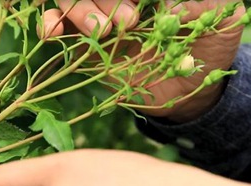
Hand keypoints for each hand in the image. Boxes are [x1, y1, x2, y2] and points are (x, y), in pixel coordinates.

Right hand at [40, 0, 244, 121]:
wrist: (188, 91)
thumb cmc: (207, 51)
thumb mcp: (221, 25)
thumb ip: (204, 8)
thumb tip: (171, 6)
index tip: (139, 6)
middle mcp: (121, 1)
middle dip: (104, 2)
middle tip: (128, 23)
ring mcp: (98, 18)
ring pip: (71, 1)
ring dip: (78, 10)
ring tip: (100, 30)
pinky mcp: (83, 43)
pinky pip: (57, 26)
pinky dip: (50, 24)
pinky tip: (53, 32)